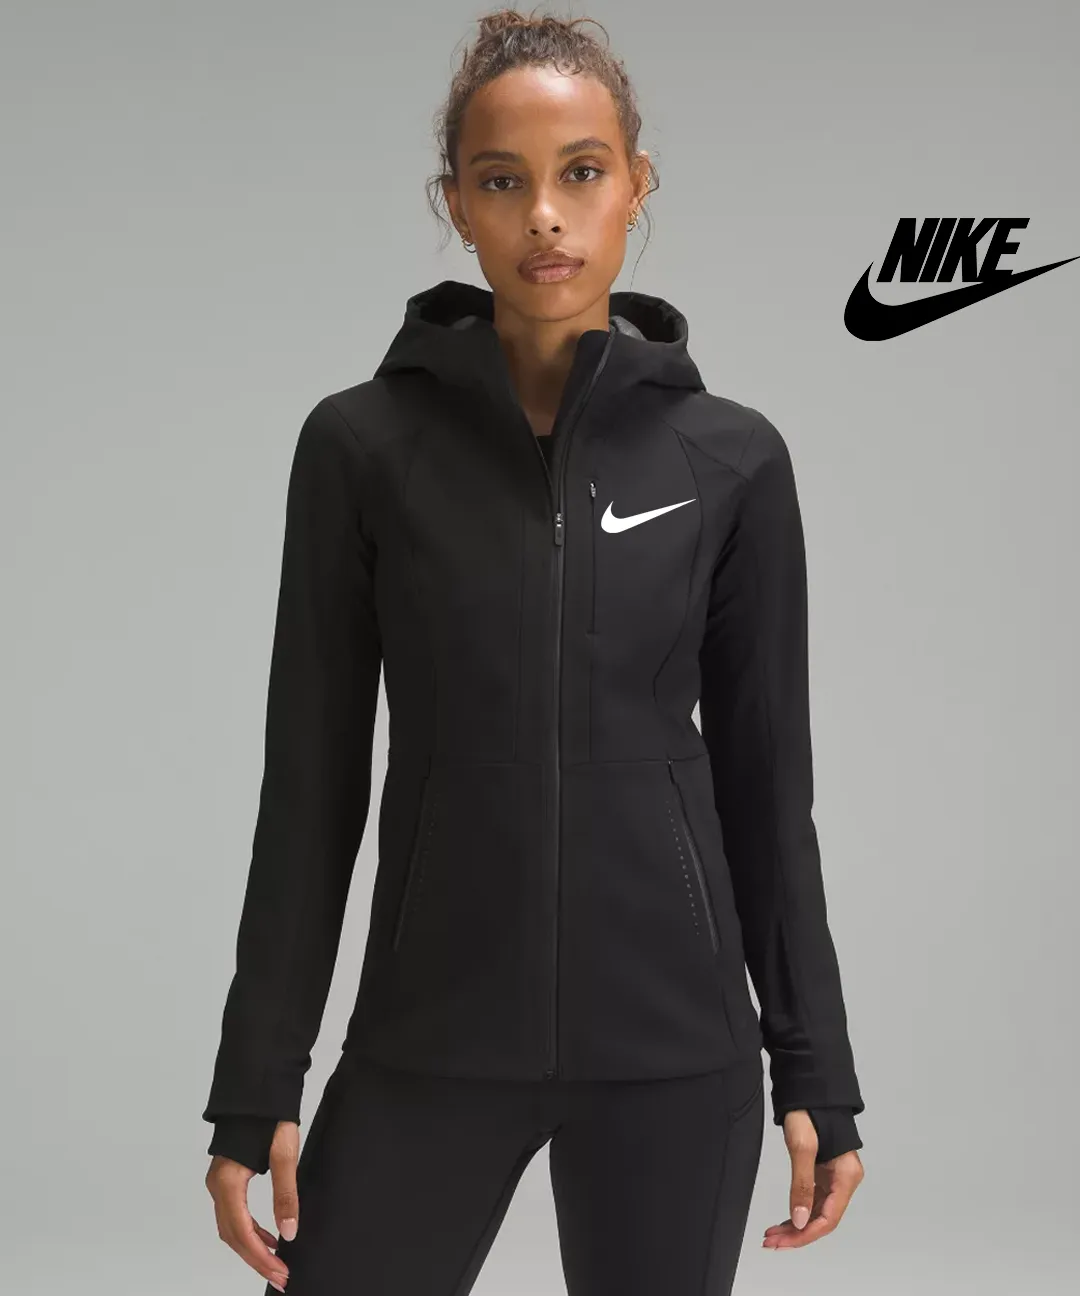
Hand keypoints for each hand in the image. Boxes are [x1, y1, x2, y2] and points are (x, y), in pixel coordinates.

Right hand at [205, 1120, 299, 1290]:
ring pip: (231, 1228)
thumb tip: (289, 1233)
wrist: (258, 1090)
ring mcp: (219, 1183)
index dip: (260, 1257)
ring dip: (252, 1248)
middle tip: (281, 1276)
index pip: (242, 1232)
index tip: (280, 1273)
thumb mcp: (284, 1154)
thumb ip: (286, 1194)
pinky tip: (268, 1236)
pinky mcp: (226, 1179)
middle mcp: (218, 1186)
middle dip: (256, 1259)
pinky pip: (233, 1215)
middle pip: (233, 1236)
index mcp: (228, 1182)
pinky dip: (250, 1231)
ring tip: (277, 1262)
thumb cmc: (271, 1116)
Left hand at [762, 1108, 863, 1248]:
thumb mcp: (802, 1148)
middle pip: (822, 1219)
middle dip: (797, 1233)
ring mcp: (834, 1176)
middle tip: (772, 1242)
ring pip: (816, 1211)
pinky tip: (785, 1218)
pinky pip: (812, 1200)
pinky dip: (798, 1211)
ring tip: (773, 1234)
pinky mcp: (823, 1171)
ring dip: (796, 1225)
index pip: (828, 1219)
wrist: (808, 1089)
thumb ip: (802, 1185)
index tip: (783, 1242)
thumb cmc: (809, 1111)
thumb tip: (800, 1220)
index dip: (805, 1234)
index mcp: (846, 1176)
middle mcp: (844, 1179)